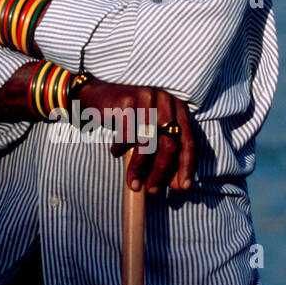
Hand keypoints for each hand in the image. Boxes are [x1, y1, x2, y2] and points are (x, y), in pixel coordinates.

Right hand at [76, 79, 196, 193]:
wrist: (96, 95)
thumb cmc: (128, 118)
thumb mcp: (151, 132)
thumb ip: (164, 153)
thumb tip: (178, 185)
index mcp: (177, 108)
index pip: (189, 141)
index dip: (187, 166)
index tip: (183, 187)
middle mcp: (165, 101)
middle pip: (170, 144)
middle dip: (161, 172)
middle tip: (152, 190)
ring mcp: (146, 100)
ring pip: (148, 143)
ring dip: (140, 168)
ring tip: (133, 183)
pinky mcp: (127, 102)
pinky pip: (127, 136)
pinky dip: (121, 148)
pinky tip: (116, 152)